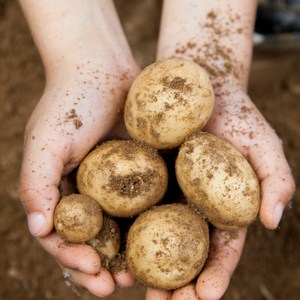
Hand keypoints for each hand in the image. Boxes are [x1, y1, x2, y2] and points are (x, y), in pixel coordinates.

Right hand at [19, 57, 139, 296]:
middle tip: (118, 287)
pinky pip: (147, 202)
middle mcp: (90, 192)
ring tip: (143, 276)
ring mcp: (118, 184)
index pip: (64, 236)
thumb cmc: (70, 102)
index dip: (74, 259)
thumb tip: (38, 228)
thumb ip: (36, 183)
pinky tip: (164, 239)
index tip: (94, 275)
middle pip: (94, 239)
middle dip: (103, 267)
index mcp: (62, 190)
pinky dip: (152, 224)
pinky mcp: (142, 171)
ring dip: (130, 254)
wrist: (104, 69)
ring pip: (123, 228)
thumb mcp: (45, 141)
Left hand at [145, 87, 294, 299]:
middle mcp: (192, 205)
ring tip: (131, 287)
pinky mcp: (141, 175)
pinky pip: (131, 205)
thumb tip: (273, 221)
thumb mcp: (262, 144)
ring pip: (155, 236)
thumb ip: (275, 180)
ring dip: (146, 264)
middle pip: (184, 251)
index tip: (205, 297)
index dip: (216, 274)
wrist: (201, 84)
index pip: (221, 249)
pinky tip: (113, 245)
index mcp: (221, 206)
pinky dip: (124, 228)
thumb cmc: (235, 114)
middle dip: (176, 282)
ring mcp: (165, 192)